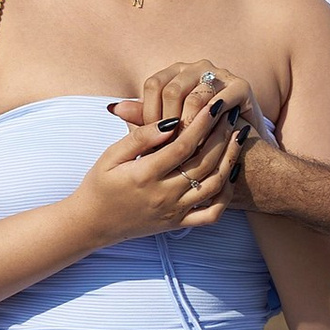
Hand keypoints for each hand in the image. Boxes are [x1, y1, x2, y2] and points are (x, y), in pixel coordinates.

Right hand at [69, 95, 238, 246]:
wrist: (92, 224)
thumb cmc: (99, 184)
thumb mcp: (110, 156)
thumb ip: (139, 138)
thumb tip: (169, 121)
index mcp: (145, 175)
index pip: (183, 145)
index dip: (203, 124)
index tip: (214, 105)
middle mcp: (163, 195)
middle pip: (204, 163)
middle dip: (222, 136)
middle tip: (230, 114)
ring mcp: (174, 212)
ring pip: (213, 186)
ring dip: (230, 159)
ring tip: (238, 136)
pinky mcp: (178, 224)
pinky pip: (211, 214)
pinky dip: (226, 195)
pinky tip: (230, 172)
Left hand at [119, 58, 260, 138]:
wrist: (238, 153)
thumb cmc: (195, 142)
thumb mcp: (166, 131)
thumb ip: (143, 119)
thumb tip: (113, 108)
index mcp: (175, 72)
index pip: (153, 84)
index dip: (149, 113)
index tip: (150, 139)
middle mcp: (197, 67)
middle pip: (172, 89)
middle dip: (168, 123)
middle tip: (167, 148)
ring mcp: (221, 74)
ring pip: (194, 97)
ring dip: (188, 127)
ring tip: (185, 149)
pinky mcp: (241, 86)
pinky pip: (220, 101)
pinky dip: (210, 123)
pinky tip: (205, 140)